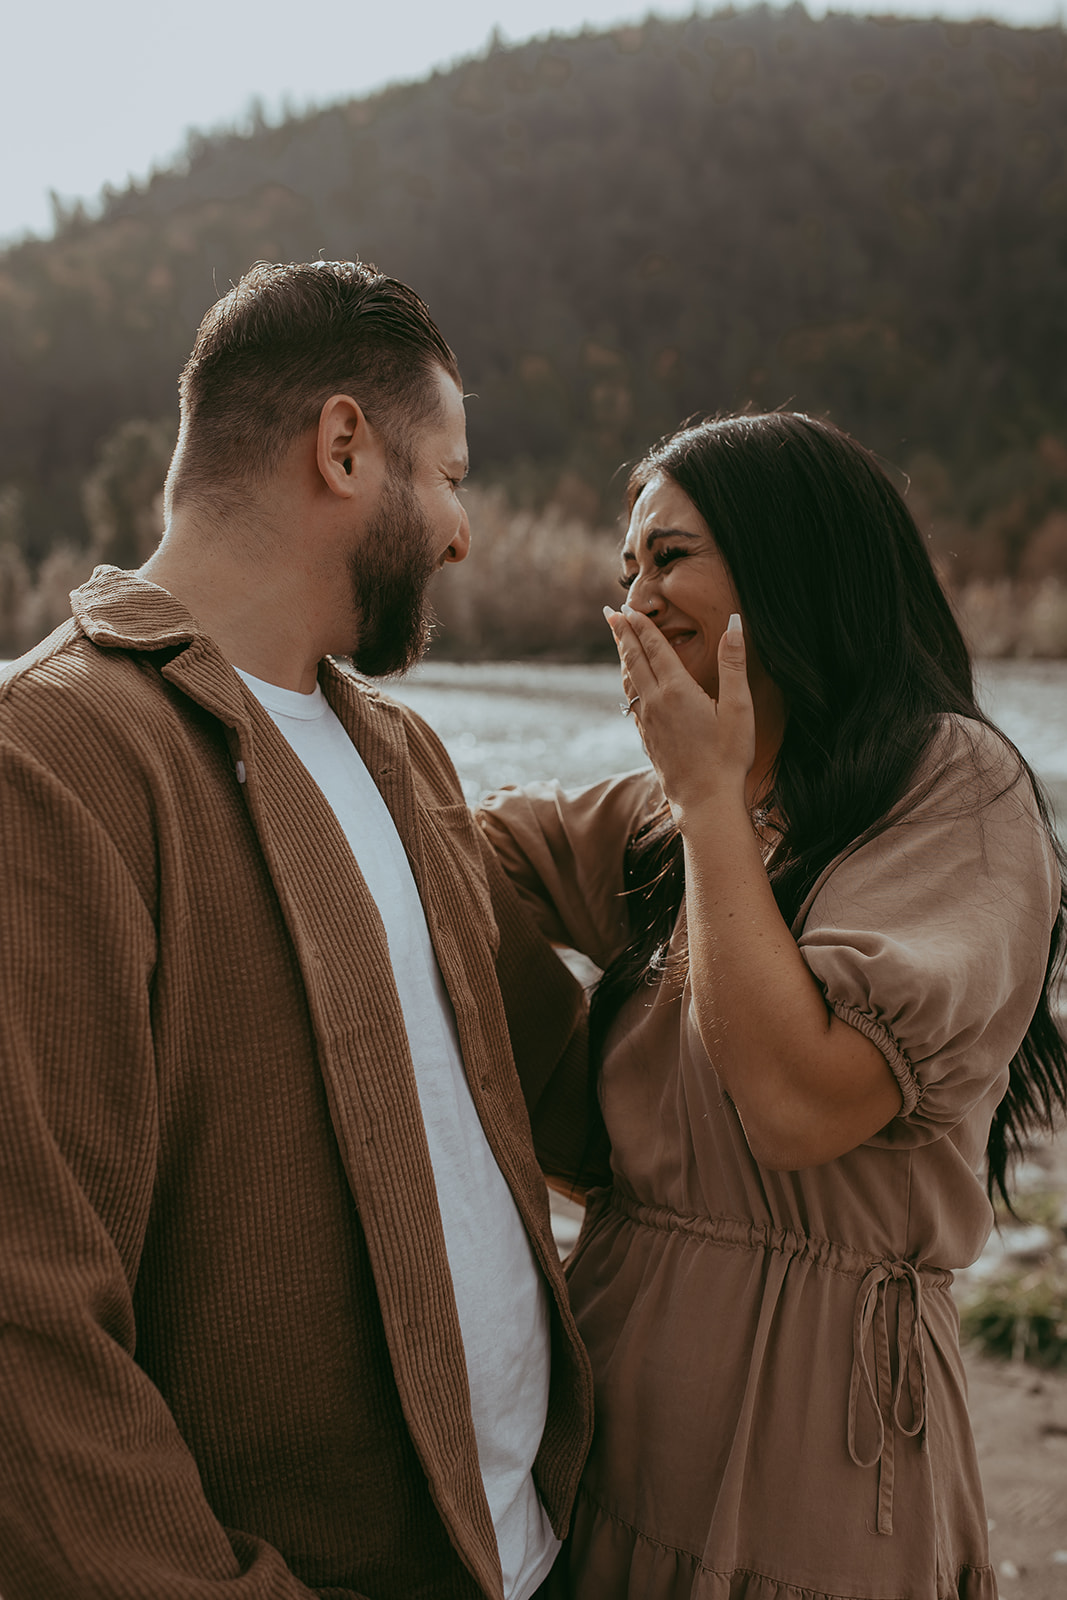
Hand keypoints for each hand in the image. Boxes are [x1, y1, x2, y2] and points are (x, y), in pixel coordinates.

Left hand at [604, 604, 755, 820]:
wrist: (704, 802)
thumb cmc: (728, 757)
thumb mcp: (740, 708)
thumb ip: (734, 663)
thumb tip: (736, 623)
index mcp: (677, 690)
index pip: (654, 647)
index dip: (640, 625)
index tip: (627, 607)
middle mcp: (655, 703)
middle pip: (633, 659)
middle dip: (621, 633)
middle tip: (609, 612)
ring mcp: (648, 722)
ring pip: (628, 680)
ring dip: (622, 656)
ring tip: (616, 639)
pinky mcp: (648, 738)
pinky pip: (631, 701)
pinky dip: (627, 682)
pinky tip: (630, 683)